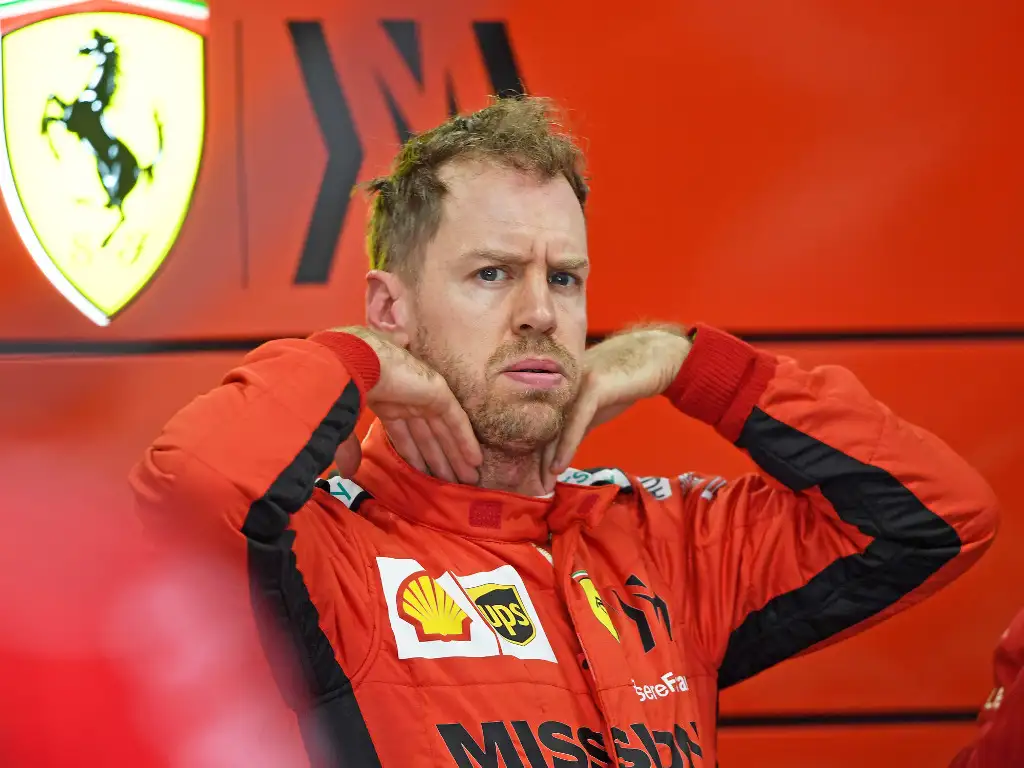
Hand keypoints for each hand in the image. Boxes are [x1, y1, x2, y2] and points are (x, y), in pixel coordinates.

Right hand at [333, 327, 481, 483]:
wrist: (354, 361)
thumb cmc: (343, 389)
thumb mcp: (343, 425)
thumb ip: (349, 449)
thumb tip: (348, 473)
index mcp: (386, 405)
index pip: (407, 438)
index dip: (417, 458)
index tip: (425, 478)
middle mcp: (407, 401)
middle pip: (429, 438)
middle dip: (441, 461)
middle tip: (454, 485)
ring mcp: (424, 396)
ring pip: (445, 432)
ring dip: (457, 457)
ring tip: (469, 480)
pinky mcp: (438, 394)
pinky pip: (457, 421)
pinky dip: (467, 441)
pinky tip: (476, 460)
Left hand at [546, 327, 691, 485]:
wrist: (656, 356)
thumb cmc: (625, 380)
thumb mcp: (595, 407)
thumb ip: (577, 423)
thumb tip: (559, 450)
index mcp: (557, 385)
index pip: (538, 421)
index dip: (532, 451)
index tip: (531, 478)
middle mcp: (560, 380)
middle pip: (540, 424)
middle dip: (535, 459)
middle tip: (532, 487)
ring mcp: (575, 381)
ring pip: (554, 424)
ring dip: (546, 458)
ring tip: (543, 484)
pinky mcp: (593, 385)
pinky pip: (575, 421)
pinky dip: (566, 445)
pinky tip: (559, 466)